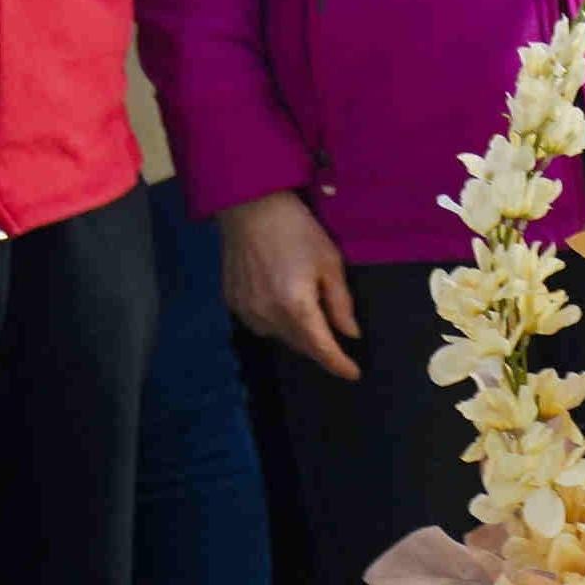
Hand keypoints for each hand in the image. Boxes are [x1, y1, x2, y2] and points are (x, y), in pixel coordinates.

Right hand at [219, 192, 367, 381]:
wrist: (250, 210)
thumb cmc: (298, 231)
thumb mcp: (330, 263)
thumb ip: (340, 303)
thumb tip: (350, 334)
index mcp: (296, 307)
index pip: (320, 348)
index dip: (338, 364)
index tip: (353, 373)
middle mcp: (267, 316)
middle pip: (299, 345)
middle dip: (320, 348)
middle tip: (337, 344)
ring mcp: (245, 311)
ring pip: (279, 336)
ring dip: (297, 335)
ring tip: (312, 320)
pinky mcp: (232, 302)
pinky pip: (260, 324)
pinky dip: (277, 322)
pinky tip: (284, 306)